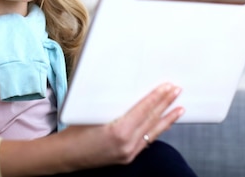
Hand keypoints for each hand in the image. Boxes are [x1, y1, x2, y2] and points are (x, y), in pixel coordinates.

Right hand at [0, 83, 183, 175]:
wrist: (65, 155)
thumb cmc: (73, 132)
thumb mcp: (92, 112)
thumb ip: (111, 104)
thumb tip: (125, 88)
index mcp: (118, 131)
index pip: (144, 110)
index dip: (157, 97)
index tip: (168, 87)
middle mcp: (127, 144)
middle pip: (151, 120)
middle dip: (166, 104)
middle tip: (176, 90)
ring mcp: (128, 153)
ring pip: (152, 132)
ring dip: (166, 119)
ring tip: (179, 108)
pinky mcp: (127, 157)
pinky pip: (146, 141)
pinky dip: (156, 130)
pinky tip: (162, 124)